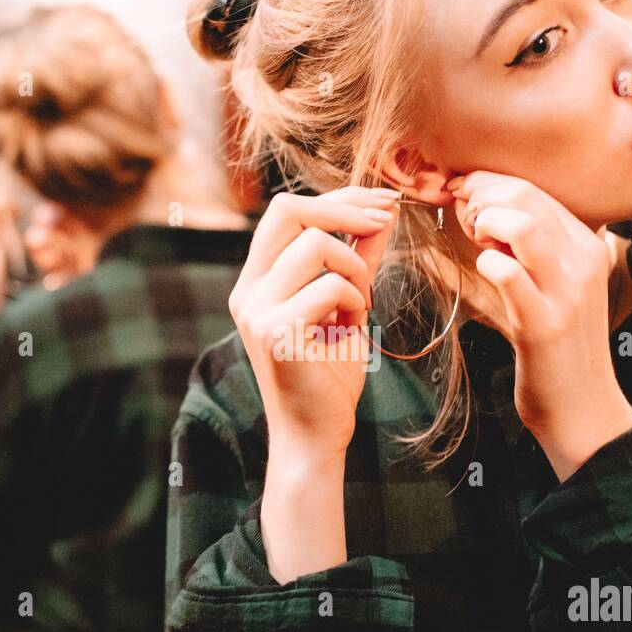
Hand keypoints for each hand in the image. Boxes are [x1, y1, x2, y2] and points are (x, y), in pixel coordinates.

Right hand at [228, 186, 399, 458]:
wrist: (316, 433)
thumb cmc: (329, 373)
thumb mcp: (348, 303)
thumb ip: (360, 258)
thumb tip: (383, 212)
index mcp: (257, 280)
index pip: (286, 211)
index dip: (337, 199)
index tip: (382, 204)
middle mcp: (248, 290)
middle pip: (287, 210)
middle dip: (344, 209)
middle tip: (382, 222)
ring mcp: (256, 310)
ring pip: (315, 246)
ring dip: (354, 268)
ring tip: (361, 302)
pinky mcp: (275, 332)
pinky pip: (328, 287)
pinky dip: (354, 300)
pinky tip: (352, 326)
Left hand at [446, 170, 631, 480]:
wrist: (583, 407)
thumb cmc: (557, 346)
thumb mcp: (555, 286)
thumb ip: (530, 249)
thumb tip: (478, 209)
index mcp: (588, 245)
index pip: (537, 190)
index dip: (490, 184)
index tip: (464, 196)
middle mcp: (584, 261)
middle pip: (527, 197)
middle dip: (482, 198)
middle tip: (464, 220)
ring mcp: (567, 292)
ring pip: (523, 225)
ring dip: (485, 223)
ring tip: (476, 243)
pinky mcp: (544, 324)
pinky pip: (510, 274)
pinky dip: (488, 264)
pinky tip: (484, 270)